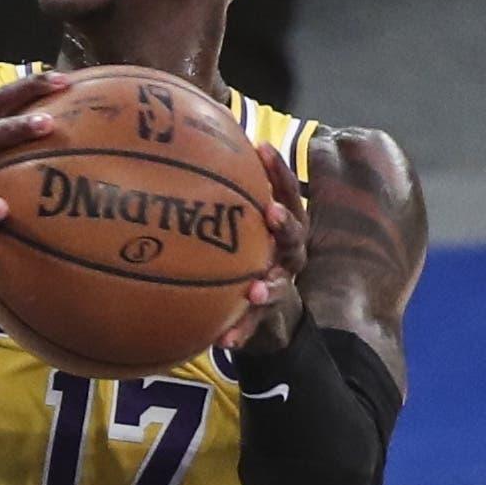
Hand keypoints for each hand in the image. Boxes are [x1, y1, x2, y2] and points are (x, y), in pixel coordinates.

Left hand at [219, 143, 309, 353]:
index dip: (278, 170)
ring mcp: (283, 284)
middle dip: (284, 223)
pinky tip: (223, 341)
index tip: (261, 149)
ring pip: (281, 283)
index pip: (286, 191)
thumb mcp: (242, 223)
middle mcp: (289, 253)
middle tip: (270, 214)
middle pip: (295, 234)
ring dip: (269, 285)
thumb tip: (190, 143)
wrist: (272, 312)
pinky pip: (255, 325)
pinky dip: (240, 332)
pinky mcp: (268, 316)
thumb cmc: (250, 251)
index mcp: (284, 225)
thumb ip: (225, 193)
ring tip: (254, 288)